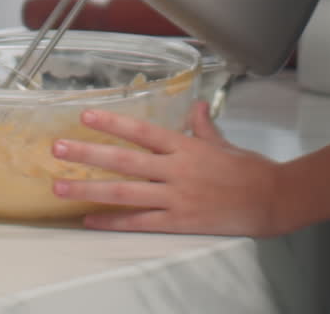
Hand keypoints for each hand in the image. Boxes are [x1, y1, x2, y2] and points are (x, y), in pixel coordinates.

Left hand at [52, 102, 282, 234]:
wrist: (270, 199)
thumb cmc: (249, 169)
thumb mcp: (223, 143)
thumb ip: (203, 126)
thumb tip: (196, 107)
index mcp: (185, 146)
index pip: (141, 131)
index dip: (113, 122)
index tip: (86, 116)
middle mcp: (175, 169)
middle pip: (124, 160)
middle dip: (88, 154)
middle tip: (58, 149)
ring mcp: (175, 197)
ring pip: (124, 192)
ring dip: (89, 189)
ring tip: (60, 187)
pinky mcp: (178, 222)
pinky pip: (139, 222)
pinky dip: (113, 221)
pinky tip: (90, 220)